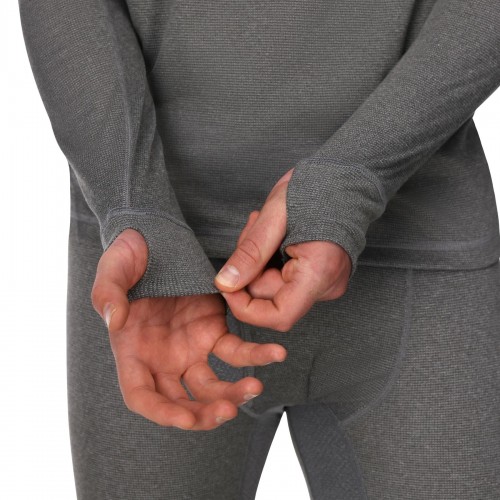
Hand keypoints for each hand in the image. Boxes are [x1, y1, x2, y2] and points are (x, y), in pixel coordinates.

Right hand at [91, 228, 286, 429]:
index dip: (161, 413)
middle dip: (202, 414)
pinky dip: (254, 355)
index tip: (186, 419)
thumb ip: (107, 293)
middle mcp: (161, 357)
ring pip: (211, 385)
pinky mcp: (213, 330)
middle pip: (180, 401)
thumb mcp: (112, 267)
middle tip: (227, 412)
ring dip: (232, 394)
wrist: (156, 239)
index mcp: (132, 351)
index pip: (142, 396)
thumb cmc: (129, 254)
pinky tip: (274, 353)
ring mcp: (189, 347)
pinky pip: (235, 350)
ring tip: (255, 387)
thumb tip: (114, 320)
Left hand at [214, 168, 351, 331]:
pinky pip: (285, 279)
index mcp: (319, 272)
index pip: (279, 316)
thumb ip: (250, 253)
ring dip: (259, 261)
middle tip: (252, 231)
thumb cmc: (317, 188)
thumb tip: (225, 283)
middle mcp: (327, 285)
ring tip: (264, 226)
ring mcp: (325, 282)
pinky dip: (271, 260)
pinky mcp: (320, 276)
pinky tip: (275, 235)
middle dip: (251, 269)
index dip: (246, 307)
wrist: (346, 175)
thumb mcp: (274, 216)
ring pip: (274, 287)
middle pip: (271, 298)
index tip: (227, 283)